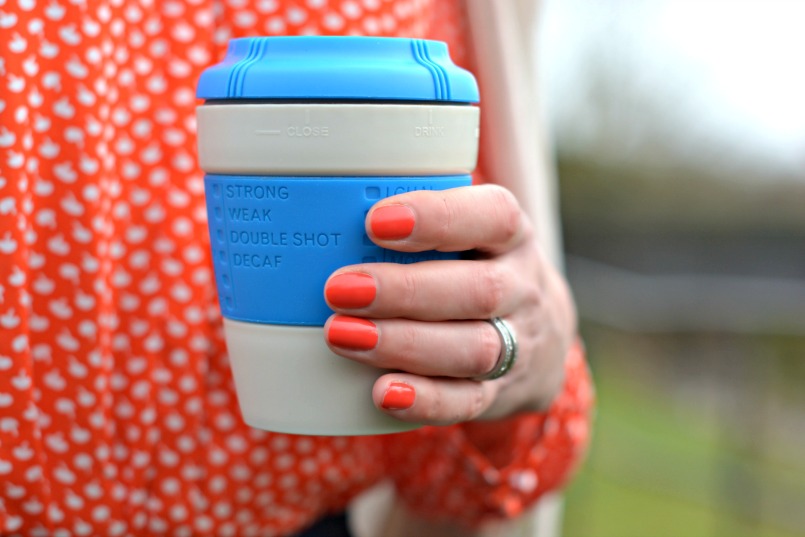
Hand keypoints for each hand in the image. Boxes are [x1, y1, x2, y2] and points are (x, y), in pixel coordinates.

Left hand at [323, 185, 575, 424]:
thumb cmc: (478, 268)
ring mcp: (517, 345)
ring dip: (404, 343)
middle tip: (340, 289)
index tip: (375, 222)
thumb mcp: (470, 233)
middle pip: (479, 290)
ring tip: (342, 335)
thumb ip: (418, 220)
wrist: (539, 335)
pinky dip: (425, 400)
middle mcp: (522, 288)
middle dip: (405, 291)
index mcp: (512, 238)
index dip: (437, 218)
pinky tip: (382, 392)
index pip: (493, 217)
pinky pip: (468, 402)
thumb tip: (321, 208)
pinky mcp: (499, 393)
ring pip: (473, 348)